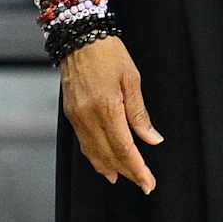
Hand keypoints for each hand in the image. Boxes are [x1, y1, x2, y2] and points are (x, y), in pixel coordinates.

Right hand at [60, 36, 162, 192]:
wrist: (79, 37)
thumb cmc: (108, 53)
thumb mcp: (131, 79)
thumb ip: (140, 113)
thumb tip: (152, 139)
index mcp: (107, 107)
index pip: (124, 148)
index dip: (137, 169)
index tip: (148, 182)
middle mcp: (88, 117)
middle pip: (109, 155)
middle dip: (127, 172)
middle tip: (143, 184)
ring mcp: (77, 117)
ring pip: (93, 153)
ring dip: (109, 168)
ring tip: (124, 178)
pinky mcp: (70, 114)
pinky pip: (83, 143)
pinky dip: (94, 157)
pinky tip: (103, 162)